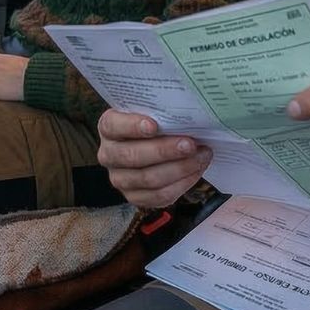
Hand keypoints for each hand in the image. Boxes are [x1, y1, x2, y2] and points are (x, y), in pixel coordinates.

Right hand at [96, 109, 211, 207]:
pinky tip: (195, 171)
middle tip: (190, 144)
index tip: (153, 125)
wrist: (155, 145)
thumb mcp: (153, 113)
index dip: (132, 126)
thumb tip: (186, 115)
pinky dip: (181, 184)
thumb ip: (162, 112)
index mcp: (108, 128)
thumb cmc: (156, 124)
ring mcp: (120, 179)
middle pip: (133, 156)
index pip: (113, 126)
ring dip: (179, 168)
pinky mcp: (134, 197)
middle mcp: (108, 154)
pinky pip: (159, 196)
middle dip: (164, 151)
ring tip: (201, 156)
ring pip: (148, 179)